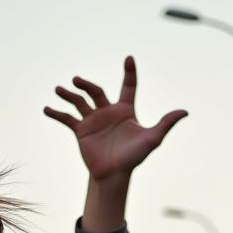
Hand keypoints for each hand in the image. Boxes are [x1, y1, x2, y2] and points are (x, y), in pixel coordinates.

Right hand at [43, 55, 187, 181]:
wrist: (114, 175)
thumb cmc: (134, 157)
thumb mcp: (151, 139)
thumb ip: (165, 124)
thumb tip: (185, 111)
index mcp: (124, 110)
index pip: (128, 86)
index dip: (129, 72)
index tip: (129, 58)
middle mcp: (107, 112)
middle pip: (95, 91)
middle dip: (86, 84)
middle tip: (76, 81)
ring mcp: (93, 120)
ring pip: (79, 101)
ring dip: (68, 94)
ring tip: (59, 89)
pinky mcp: (81, 131)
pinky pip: (67, 119)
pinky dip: (57, 114)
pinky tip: (47, 109)